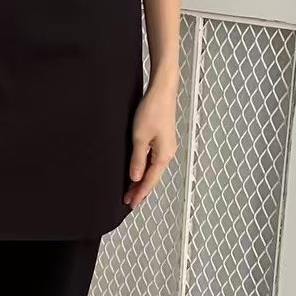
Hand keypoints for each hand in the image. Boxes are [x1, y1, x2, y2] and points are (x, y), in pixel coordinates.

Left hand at [124, 73, 177, 209]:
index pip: (150, 181)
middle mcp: (168, 153)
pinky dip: (145, 169)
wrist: (162, 91)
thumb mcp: (140, 137)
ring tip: (130, 190)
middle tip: (127, 201)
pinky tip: (138, 172)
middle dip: (140, 189)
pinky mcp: (162, 140)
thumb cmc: (152, 111)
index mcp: (164, 156)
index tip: (130, 204)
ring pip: (153, 170)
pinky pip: (153, 160)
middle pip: (153, 177)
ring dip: (142, 180)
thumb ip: (137, 159)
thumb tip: (135, 177)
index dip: (140, 193)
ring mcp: (166, 147)